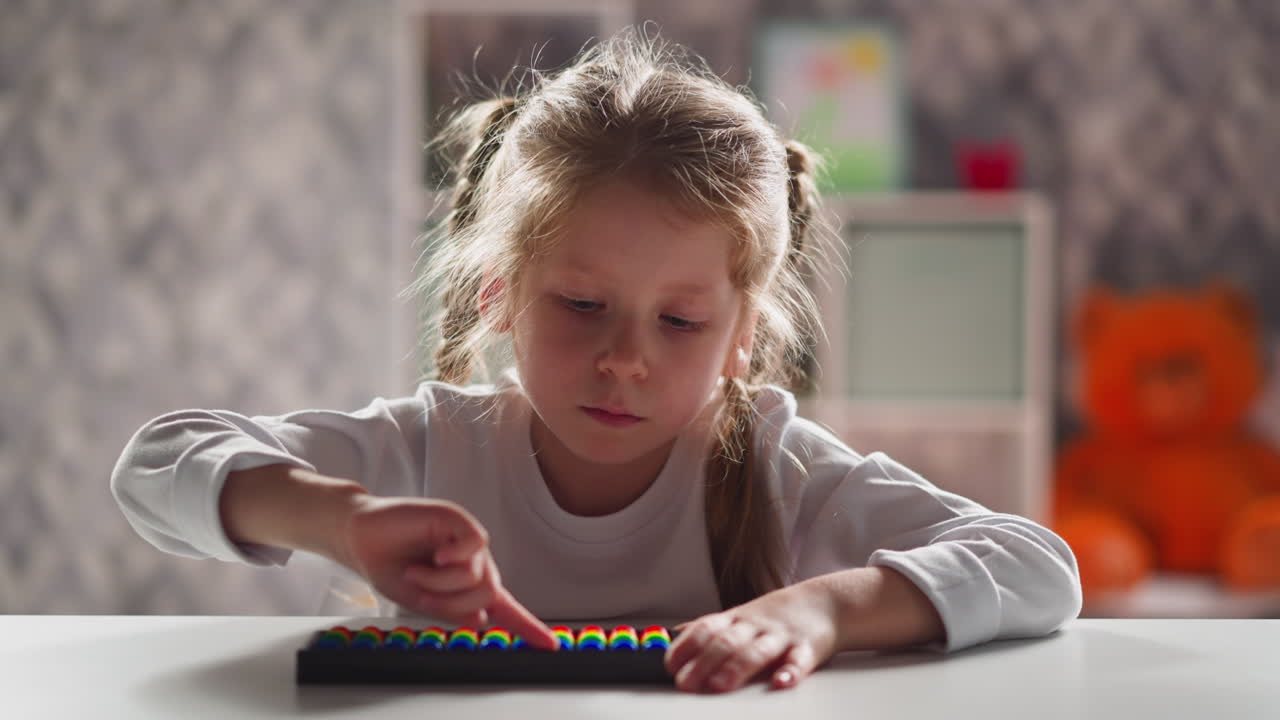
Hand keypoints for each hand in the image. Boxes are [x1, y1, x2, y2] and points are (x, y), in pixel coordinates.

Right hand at [339, 495, 558, 649]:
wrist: (361, 538)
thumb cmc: (389, 564)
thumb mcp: (419, 600)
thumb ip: (450, 610)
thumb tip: (481, 619)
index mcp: (466, 585)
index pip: (504, 609)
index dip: (528, 627)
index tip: (550, 645)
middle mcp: (473, 563)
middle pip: (488, 594)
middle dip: (452, 603)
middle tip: (423, 594)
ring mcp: (467, 541)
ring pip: (478, 575)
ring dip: (440, 582)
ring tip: (416, 570)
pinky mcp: (457, 520)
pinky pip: (474, 546)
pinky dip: (452, 558)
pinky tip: (436, 555)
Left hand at [665, 579, 838, 692]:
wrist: (825, 602)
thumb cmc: (777, 615)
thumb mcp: (739, 615)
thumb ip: (709, 628)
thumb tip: (673, 633)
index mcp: (736, 619)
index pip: (705, 629)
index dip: (685, 646)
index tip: (670, 665)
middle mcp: (755, 626)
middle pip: (726, 642)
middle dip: (704, 662)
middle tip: (686, 683)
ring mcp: (780, 636)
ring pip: (757, 651)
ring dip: (737, 668)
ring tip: (720, 685)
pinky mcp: (808, 648)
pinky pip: (799, 660)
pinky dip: (791, 672)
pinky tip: (781, 683)